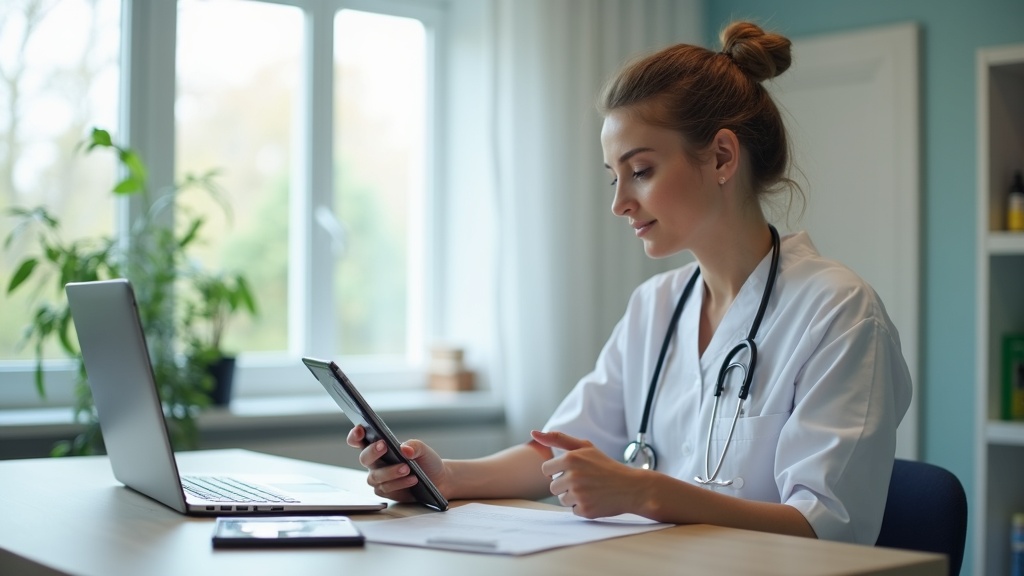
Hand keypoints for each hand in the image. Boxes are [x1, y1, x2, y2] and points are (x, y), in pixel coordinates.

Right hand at [346, 425, 448, 501]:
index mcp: (379, 446)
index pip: (360, 440)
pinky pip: (386, 488)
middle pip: (364, 457)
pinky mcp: (386, 491)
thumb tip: (404, 449)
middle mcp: (375, 462)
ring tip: (407, 468)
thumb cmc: (425, 461)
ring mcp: (379, 477)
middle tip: (383, 446)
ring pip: (376, 476)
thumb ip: (414, 445)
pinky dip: (399, 483)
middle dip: (372, 451)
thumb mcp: (423, 449)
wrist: (438, 479)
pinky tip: (412, 479)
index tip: (360, 429)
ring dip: (391, 471)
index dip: (356, 435)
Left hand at [530, 430, 644, 518]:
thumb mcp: (584, 447)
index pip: (546, 469)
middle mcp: (573, 476)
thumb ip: (558, 438)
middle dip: (565, 484)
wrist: (631, 487)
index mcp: (570, 458)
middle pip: (553, 486)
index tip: (573, 470)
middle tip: (585, 481)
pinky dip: (582, 507)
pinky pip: (573, 510)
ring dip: (573, 496)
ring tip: (591, 490)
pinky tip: (596, 499)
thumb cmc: (605, 465)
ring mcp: (579, 494)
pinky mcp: (585, 510)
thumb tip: (533, 432)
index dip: (559, 471)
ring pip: (562, 499)